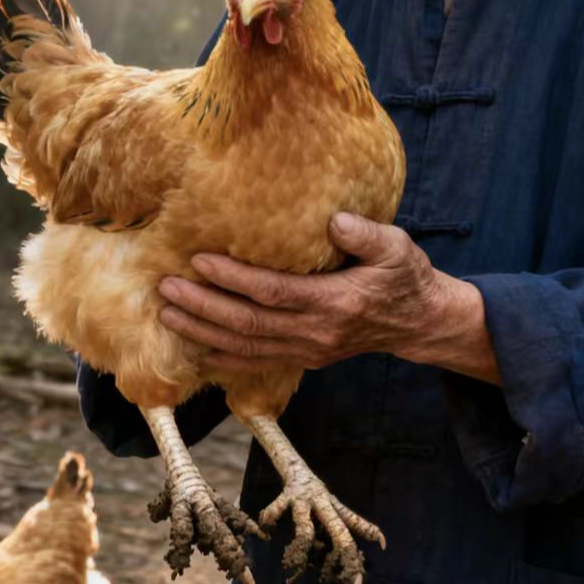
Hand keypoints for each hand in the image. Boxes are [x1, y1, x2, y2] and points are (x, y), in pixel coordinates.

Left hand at [157, 212, 499, 383]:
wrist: (417, 321)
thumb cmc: (403, 276)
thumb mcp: (396, 247)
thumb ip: (365, 235)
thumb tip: (334, 220)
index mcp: (335, 303)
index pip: (273, 293)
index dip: (234, 279)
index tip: (199, 260)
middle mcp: (316, 332)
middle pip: (248, 324)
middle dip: (203, 307)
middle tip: (166, 288)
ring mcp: (308, 350)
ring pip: (245, 347)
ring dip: (202, 331)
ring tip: (167, 312)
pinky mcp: (304, 357)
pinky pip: (255, 363)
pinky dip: (222, 357)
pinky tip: (193, 345)